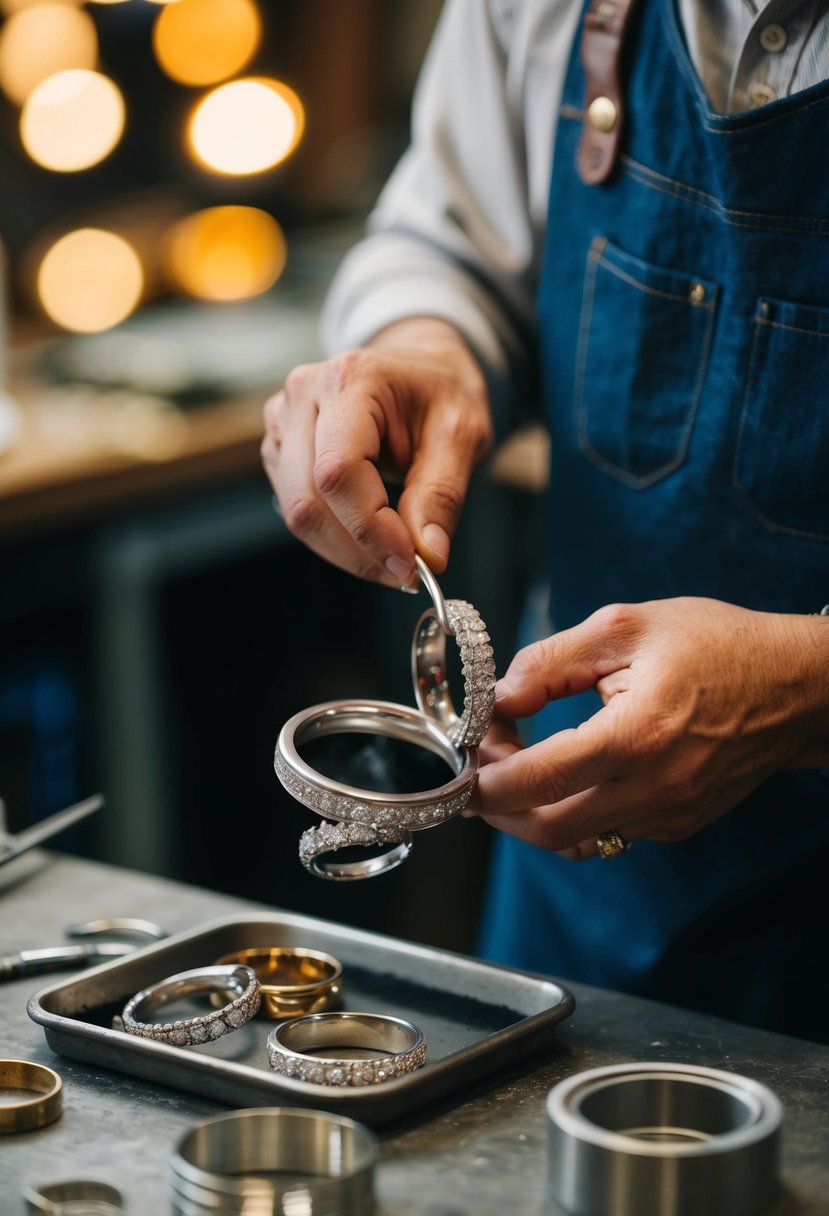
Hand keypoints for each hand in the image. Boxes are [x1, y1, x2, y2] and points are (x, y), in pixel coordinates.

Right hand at [261, 317, 492, 587]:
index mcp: (349, 380)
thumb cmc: (440, 393)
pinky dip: (335, 538)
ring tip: (395, 556)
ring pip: (297, 513)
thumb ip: (442, 494)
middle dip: (360, 550)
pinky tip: (371, 537)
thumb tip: (428, 555)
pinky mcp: (279, 450)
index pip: (338, 471)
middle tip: (408, 573)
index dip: (370, 528)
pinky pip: (296, 510)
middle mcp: (303, 396)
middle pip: (309, 500)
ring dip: (347, 550)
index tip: (411, 563)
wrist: (419, 367)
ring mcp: (282, 423)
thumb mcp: (462, 434)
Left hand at [470, 598, 828, 858]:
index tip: (463, 759)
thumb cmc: (716, 646)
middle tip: (480, 766)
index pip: (538, 781)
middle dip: (497, 806)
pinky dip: (570, 813)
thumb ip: (552, 662)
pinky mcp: (677, 824)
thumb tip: (498, 697)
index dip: (485, 779)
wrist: (796, 687)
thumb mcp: (626, 627)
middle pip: (545, 829)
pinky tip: (563, 776)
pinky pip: (606, 834)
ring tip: (518, 764)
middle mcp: (653, 789)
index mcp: (636, 736)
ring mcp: (668, 815)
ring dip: (531, 810)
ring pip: (573, 839)